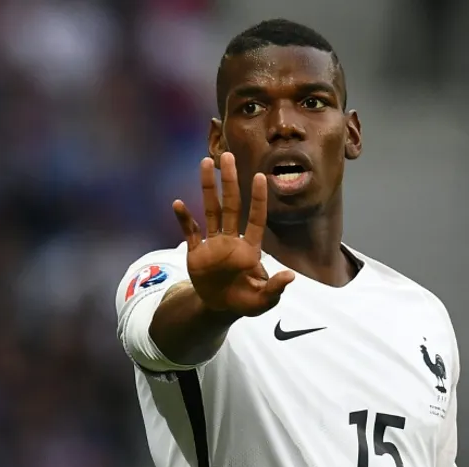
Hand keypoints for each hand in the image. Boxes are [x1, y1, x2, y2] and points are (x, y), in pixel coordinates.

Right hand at [172, 152, 294, 317]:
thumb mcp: (263, 301)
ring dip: (207, 188)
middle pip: (231, 205)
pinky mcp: (196, 252)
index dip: (258, 199)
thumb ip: (275, 289)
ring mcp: (212, 243)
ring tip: (204, 164)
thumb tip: (290, 277)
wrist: (219, 308)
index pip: (256, 219)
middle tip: (228, 157)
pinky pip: (190, 231)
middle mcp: (231, 240)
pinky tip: (178, 204)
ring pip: (210, 210)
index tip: (261, 176)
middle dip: (230, 182)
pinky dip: (184, 218)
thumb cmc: (245, 301)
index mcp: (249, 249)